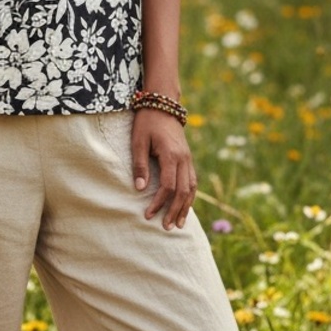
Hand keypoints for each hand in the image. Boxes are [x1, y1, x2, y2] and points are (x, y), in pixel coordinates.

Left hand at [131, 108, 196, 229]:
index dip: (159, 203)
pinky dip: (189, 196)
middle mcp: (183, 159)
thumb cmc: (147, 121)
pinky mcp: (188, 157)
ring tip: (178, 223)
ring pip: (191, 188)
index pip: (167, 186)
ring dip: (185, 207)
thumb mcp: (138, 141)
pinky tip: (185, 206)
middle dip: (174, 211)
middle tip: (166, 227)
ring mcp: (188, 158)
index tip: (148, 214)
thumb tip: (138, 189)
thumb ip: (140, 165)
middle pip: (182, 191)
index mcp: (171, 155)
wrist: (163, 103)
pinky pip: (192, 181)